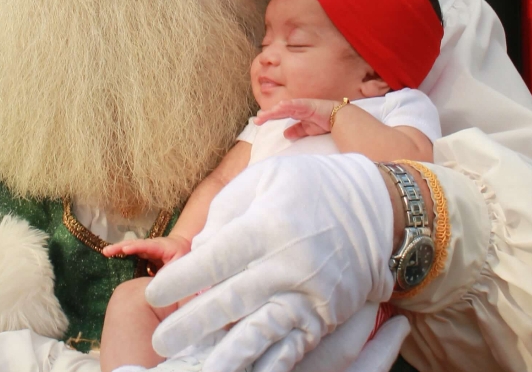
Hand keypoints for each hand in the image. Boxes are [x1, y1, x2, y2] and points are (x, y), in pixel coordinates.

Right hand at [103, 234, 192, 266]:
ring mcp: (147, 247)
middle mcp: (152, 245)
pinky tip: (110, 255)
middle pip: (136, 243)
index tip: (125, 249)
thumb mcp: (179, 268)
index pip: (148, 246)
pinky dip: (121, 253)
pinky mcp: (144, 252)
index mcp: (163, 247)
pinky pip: (132, 251)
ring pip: (132, 246)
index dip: (136, 247)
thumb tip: (158, 287)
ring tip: (105, 252)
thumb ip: (168, 275)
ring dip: (118, 249)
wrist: (185, 249)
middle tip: (108, 251)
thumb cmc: (184, 260)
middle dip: (122, 247)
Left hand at [144, 154, 395, 371]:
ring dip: (230, 355)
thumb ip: (225, 211)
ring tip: (203, 371)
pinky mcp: (325, 316)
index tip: (154, 294)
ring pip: (263, 332)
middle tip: (163, 344)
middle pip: (235, 300)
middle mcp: (288, 263)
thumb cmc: (309, 187)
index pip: (216, 257)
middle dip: (195, 324)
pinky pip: (293, 346)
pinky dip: (269, 364)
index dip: (182, 279)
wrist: (377, 211)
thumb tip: (196, 251)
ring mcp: (310, 294)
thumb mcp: (265, 178)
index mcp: (269, 225)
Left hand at [255, 98, 341, 138]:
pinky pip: (297, 104)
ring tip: (264, 115)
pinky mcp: (309, 104)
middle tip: (256, 120)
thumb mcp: (308, 129)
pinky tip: (280, 106)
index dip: (269, 117)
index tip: (258, 122)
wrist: (340, 118)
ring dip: (274, 111)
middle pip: (279, 110)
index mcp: (296, 113)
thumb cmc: (324, 122)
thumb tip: (285, 134)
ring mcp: (302, 105)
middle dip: (268, 115)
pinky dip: (288, 105)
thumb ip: (297, 130)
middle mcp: (297, 107)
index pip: (279, 115)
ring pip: (285, 107)